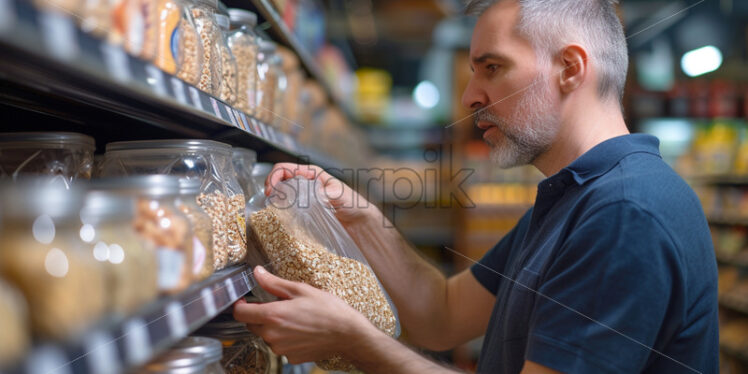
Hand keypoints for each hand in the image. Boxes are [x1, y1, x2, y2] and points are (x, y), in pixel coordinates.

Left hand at [233, 266, 374, 363]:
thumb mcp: (300, 290)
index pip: (240, 313)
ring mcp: (281, 349)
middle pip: (252, 325)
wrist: (347, 334)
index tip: (244, 300)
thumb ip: (274, 283)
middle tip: (279, 306)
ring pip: (267, 336)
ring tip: (295, 318)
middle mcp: (272, 335)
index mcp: (273, 315)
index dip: (239, 305)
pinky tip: (302, 331)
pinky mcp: (291, 358)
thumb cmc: (328, 309)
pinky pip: (281, 346)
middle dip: (260, 315)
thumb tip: (257, 273)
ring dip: (274, 327)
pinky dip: (287, 339)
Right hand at [265, 163, 375, 224]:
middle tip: (269, 200)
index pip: (285, 168)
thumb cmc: (352, 203)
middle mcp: (304, 184)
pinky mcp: (303, 213)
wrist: (358, 222)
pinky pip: (287, 210)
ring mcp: (302, 199)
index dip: (274, 177)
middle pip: (279, 181)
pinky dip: (281, 212)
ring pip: (281, 195)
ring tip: (273, 209)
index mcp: (311, 174)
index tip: (270, 190)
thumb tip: (313, 196)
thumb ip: (326, 192)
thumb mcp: (339, 193)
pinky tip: (281, 218)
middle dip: (270, 188)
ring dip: (274, 200)